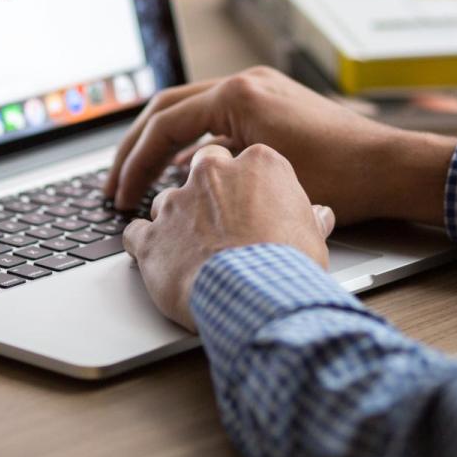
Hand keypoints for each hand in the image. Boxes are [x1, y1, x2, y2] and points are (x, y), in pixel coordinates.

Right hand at [105, 66, 454, 226]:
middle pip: (168, 109)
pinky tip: (186, 178)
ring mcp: (261, 90)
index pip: (164, 124)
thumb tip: (175, 185)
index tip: (121, 196)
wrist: (392, 168)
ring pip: (191, 112)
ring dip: (162, 146)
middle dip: (136, 149)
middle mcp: (247, 83)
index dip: (135, 164)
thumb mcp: (264, 178)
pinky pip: (218, 120)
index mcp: (239, 94)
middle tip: (115, 186)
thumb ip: (212, 174)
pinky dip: (195, 146)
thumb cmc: (341, 179)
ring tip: (141, 183)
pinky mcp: (273, 105)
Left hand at [124, 143, 335, 329]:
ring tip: (193, 252)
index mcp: (257, 164)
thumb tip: (320, 216)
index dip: (247, 186)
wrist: (256, 296)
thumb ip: (309, 218)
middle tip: (220, 221)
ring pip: (167, 201)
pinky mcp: (151, 236)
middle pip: (202, 170)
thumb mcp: (313, 237)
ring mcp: (177, 203)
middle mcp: (212, 174)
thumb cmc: (289, 265)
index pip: (245, 161)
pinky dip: (145, 245)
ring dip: (177, 222)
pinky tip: (159, 262)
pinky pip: (136, 233)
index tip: (251, 205)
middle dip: (207, 191)